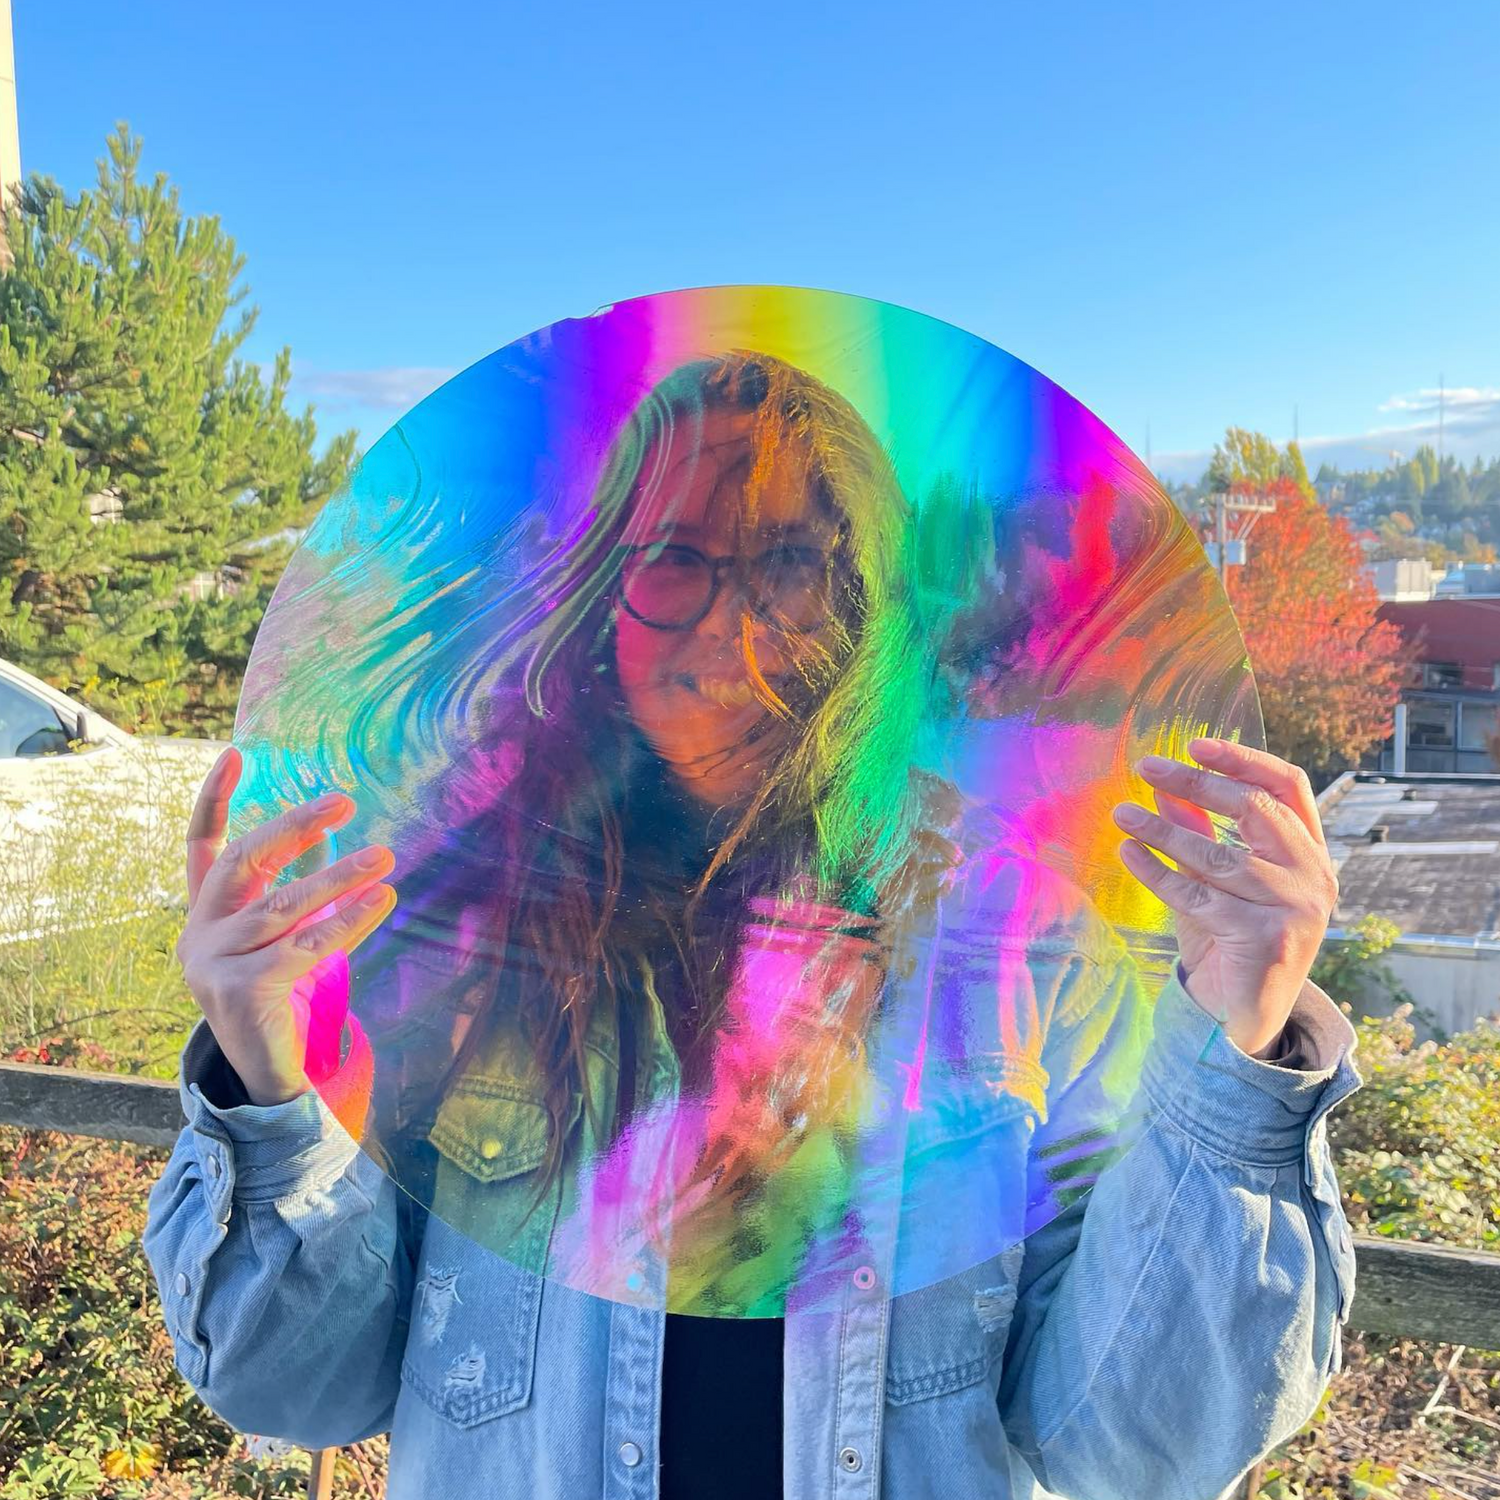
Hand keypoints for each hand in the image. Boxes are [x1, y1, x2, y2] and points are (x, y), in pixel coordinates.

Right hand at [176, 747, 397, 1104]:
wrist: (264, 1071)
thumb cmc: (279, 992)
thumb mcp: (280, 936)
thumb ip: (297, 890)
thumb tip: (339, 838)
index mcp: (206, 911)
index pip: (203, 844)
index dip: (214, 798)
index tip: (235, 752)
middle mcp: (200, 932)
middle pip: (245, 861)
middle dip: (294, 826)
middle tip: (343, 802)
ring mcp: (213, 963)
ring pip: (282, 906)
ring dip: (338, 877)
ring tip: (385, 857)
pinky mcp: (241, 992)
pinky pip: (304, 947)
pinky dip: (346, 922)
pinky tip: (380, 901)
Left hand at [1110, 738, 1337, 1057]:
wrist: (1242, 1017)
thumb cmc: (1229, 938)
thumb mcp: (1212, 877)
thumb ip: (1198, 831)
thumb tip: (1163, 785)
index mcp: (1310, 851)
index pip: (1288, 785)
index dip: (1242, 759)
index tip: (1193, 744)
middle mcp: (1314, 876)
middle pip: (1254, 809)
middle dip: (1195, 783)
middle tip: (1145, 767)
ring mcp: (1296, 909)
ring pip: (1220, 855)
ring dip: (1164, 829)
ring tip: (1122, 813)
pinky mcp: (1266, 939)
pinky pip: (1199, 896)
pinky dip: (1157, 872)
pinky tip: (1128, 854)